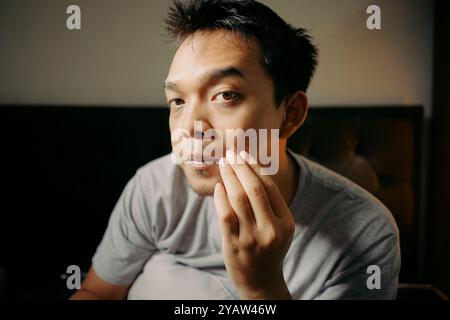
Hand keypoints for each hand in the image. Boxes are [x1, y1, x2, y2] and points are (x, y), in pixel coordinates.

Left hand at [213, 149, 295, 298]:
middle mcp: (271, 229)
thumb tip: (251, 171)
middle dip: (241, 167)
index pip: (270, 187)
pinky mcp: (234, 245)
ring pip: (239, 199)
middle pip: (254, 189)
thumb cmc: (268, 249)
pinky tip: (218, 187)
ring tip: (222, 165)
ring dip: (229, 177)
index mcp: (286, 222)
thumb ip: (270, 205)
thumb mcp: (279, 228)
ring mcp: (252, 238)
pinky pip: (225, 215)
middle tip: (230, 154)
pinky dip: (220, 198)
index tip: (243, 155)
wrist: (262, 283)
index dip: (255, 167)